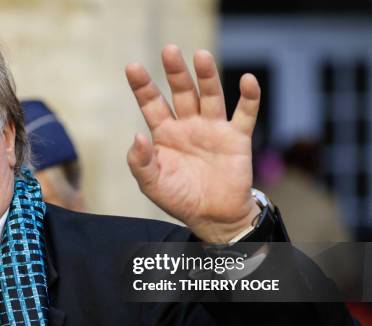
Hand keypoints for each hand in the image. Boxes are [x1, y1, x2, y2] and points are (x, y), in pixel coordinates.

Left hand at [125, 44, 260, 242]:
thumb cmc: (179, 199)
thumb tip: (137, 136)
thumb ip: (140, 162)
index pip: (152, 104)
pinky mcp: (237, 138)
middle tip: (169, 51)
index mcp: (165, 133)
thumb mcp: (151, 184)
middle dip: (176, 72)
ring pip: (211, 96)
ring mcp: (213, 129)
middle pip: (182, 92)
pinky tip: (248, 81)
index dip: (142, 86)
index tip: (132, 67)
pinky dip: (249, 97)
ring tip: (201, 56)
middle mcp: (188, 125)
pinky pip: (245, 114)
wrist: (213, 217)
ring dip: (207, 76)